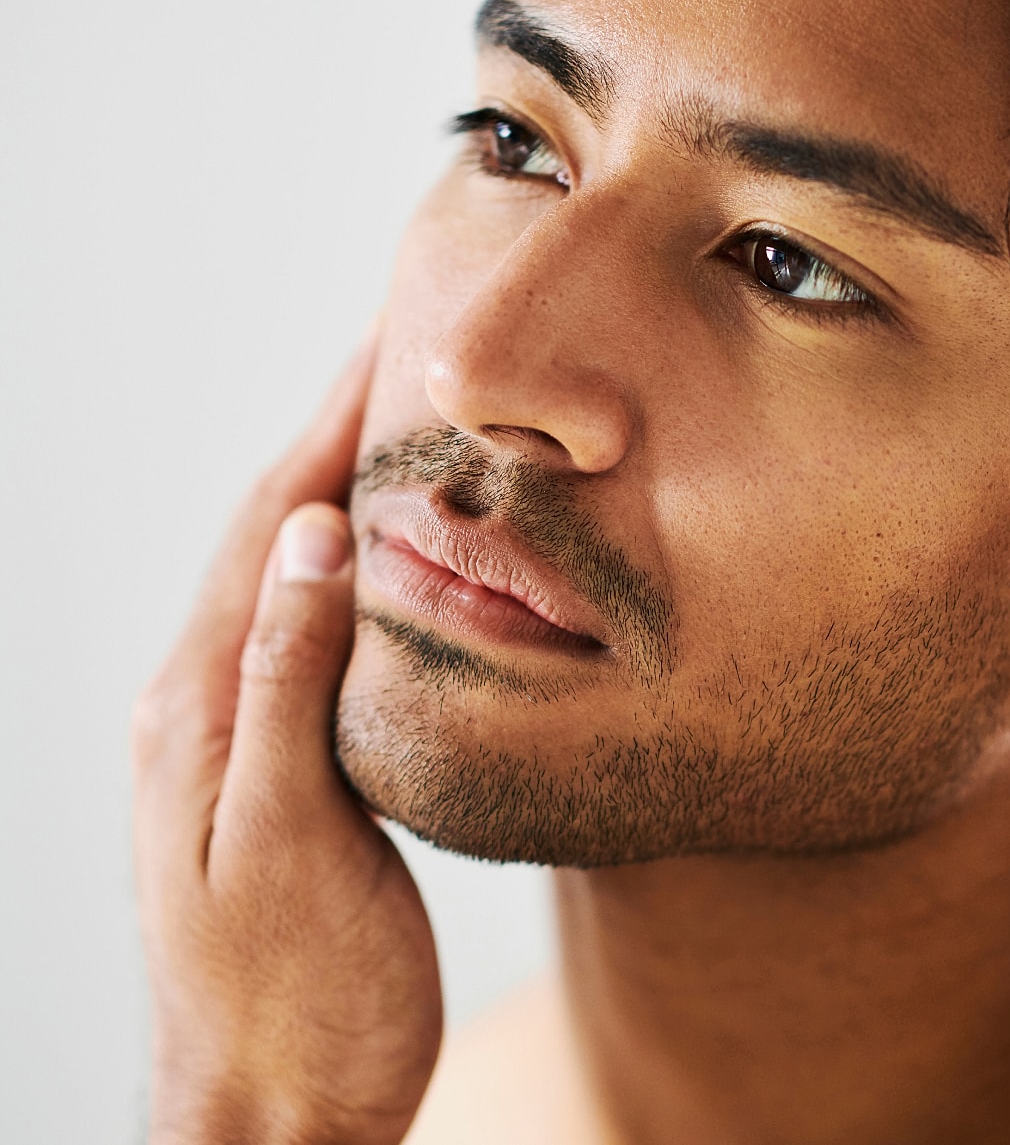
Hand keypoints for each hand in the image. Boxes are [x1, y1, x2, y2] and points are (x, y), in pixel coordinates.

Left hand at [132, 330, 441, 1144]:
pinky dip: (362, 579)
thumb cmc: (282, 1003)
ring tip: (408, 434)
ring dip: (347, 499)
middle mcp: (205, 704)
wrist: (271, 1124)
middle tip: (401, 360)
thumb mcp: (283, 840)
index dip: (323, 432)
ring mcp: (240, 737)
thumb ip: (285, 684)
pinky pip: (317, 642)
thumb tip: (310, 540)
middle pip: (272, 539)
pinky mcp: (284, 769)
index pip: (265, 532)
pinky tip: (404, 564)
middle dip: (332, 440)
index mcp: (195, 707)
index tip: (381, 347)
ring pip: (295, 585)